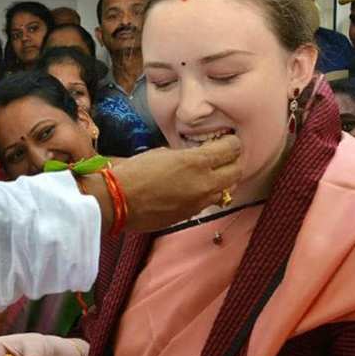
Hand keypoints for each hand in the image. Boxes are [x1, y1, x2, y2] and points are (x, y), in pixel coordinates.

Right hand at [109, 134, 242, 231]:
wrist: (117, 201)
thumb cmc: (133, 172)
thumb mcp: (162, 153)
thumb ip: (184, 156)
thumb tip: (192, 158)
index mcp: (197, 162)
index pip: (232, 149)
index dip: (232, 142)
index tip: (226, 140)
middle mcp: (204, 183)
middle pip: (237, 171)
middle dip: (233, 161)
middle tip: (224, 156)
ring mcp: (199, 202)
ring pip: (226, 190)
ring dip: (222, 181)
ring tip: (210, 174)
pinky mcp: (189, 215)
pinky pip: (207, 203)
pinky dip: (205, 194)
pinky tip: (192, 189)